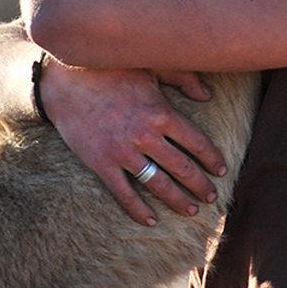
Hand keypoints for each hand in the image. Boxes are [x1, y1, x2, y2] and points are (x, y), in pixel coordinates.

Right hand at [40, 60, 225, 225]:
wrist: (65, 79)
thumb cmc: (111, 68)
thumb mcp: (150, 67)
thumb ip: (183, 78)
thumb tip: (208, 95)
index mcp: (161, 112)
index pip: (197, 143)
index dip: (212, 159)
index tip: (221, 170)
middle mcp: (146, 136)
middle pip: (182, 168)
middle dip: (200, 185)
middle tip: (211, 197)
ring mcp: (123, 152)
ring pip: (158, 184)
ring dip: (177, 200)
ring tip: (191, 210)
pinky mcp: (101, 163)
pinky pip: (124, 193)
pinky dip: (138, 210)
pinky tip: (150, 220)